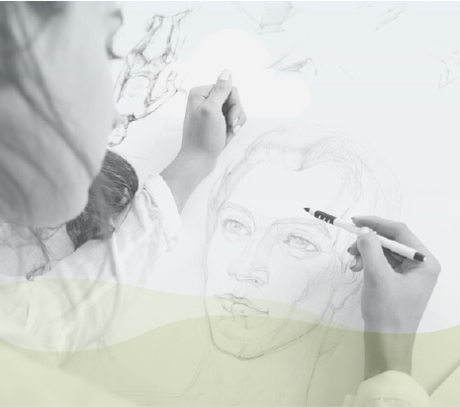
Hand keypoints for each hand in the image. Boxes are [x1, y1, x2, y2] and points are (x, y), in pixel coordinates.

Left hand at [180, 69, 246, 160]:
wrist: (200, 160)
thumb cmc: (204, 137)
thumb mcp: (212, 110)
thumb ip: (220, 90)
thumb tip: (227, 71)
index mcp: (200, 93)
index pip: (228, 88)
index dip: (233, 103)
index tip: (227, 118)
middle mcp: (205, 99)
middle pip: (233, 97)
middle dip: (236, 112)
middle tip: (230, 126)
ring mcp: (212, 111)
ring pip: (236, 108)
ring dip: (237, 121)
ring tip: (229, 131)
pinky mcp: (217, 121)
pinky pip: (234, 118)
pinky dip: (235, 126)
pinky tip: (228, 134)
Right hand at [348, 217, 440, 378]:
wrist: (386, 342)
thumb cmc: (387, 312)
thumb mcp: (377, 276)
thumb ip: (370, 248)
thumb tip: (363, 231)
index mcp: (424, 262)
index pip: (400, 232)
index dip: (376, 224)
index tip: (355, 221)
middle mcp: (419, 265)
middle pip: (391, 241)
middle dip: (368, 242)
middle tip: (350, 247)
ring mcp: (408, 274)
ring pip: (383, 251)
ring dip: (365, 253)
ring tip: (352, 263)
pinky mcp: (396, 281)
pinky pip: (380, 263)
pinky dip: (367, 262)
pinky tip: (356, 269)